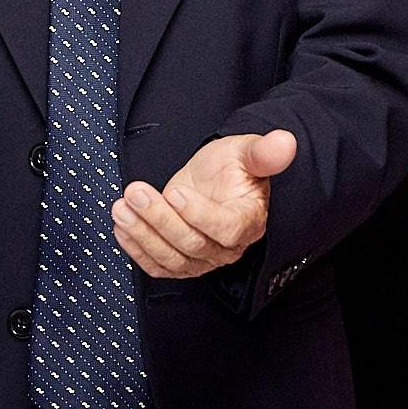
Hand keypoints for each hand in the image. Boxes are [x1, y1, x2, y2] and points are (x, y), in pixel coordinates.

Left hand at [113, 129, 296, 278]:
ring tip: (122, 208)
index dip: (200, 215)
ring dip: (142, 234)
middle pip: (192, 244)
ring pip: (172, 258)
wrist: (217, 181)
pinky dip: (137, 250)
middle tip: (135, 192)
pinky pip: (158, 266)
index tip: (176, 192)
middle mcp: (227, 246)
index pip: (227, 229)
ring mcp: (203, 258)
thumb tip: (285, 142)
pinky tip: (122, 228)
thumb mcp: (246, 151)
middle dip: (159, 218)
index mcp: (249, 220)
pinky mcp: (181, 261)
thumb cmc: (233, 167)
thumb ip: (264, 151)